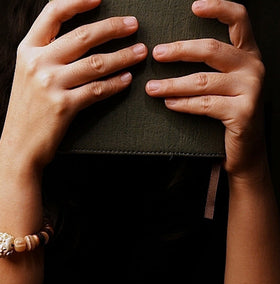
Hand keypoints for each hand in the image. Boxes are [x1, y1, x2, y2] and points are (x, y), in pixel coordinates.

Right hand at [1, 0, 147, 168]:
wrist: (18, 147)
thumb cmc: (26, 112)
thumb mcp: (26, 76)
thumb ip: (44, 55)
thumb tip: (76, 38)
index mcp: (27, 50)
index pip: (53, 12)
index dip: (78, 0)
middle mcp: (37, 63)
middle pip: (82, 36)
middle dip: (113, 28)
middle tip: (133, 25)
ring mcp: (50, 85)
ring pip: (95, 63)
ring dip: (122, 56)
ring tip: (140, 53)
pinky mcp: (63, 107)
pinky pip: (96, 90)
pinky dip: (114, 84)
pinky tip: (126, 80)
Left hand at [145, 0, 265, 180]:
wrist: (246, 148)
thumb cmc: (229, 111)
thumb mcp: (225, 84)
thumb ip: (211, 66)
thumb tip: (171, 53)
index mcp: (248, 54)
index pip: (239, 20)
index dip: (218, 8)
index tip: (194, 6)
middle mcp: (253, 67)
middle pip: (211, 50)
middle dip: (179, 51)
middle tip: (156, 54)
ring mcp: (250, 89)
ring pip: (202, 81)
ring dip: (172, 84)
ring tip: (151, 88)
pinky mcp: (242, 111)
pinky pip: (204, 104)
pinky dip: (183, 104)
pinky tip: (168, 104)